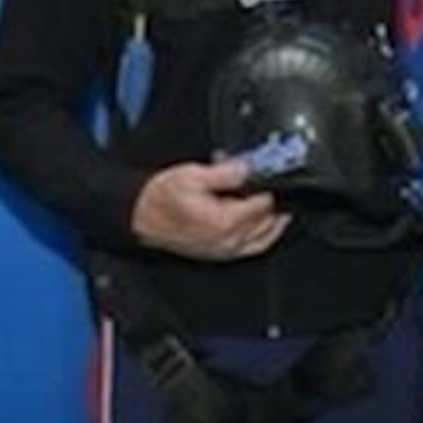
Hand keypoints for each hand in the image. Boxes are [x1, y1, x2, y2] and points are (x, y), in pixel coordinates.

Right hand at [130, 159, 290, 260]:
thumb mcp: (192, 175)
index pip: (263, 205)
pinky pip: (251, 249)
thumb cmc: (161, 197)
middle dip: (276, 205)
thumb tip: (248, 168)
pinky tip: (267, 225)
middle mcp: (227, 240)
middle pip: (267, 223)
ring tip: (283, 208)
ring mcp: (223, 251)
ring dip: (275, 223)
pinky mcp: (218, 254)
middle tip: (281, 189)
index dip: (271, 188)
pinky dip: (264, 237)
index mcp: (223, 221)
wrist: (139, 216)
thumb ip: (225, 172)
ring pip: (263, 239)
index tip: (274, 177)